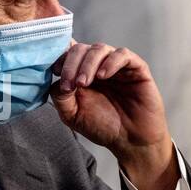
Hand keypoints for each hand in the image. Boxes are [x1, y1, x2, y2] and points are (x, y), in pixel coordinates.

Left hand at [50, 41, 178, 189]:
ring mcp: (117, 66)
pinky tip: (103, 76)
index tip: (54, 73)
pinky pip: (122, 54)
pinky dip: (110, 62)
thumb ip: (61, 97)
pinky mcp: (136, 68)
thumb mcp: (73, 116)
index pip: (67, 53)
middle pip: (81, 48)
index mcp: (81, 74)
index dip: (59, 58)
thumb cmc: (103, 127)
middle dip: (71, 63)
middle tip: (71, 84)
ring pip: (99, 49)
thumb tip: (56, 80)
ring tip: (83, 83)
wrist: (131, 141)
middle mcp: (98, 66)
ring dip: (87, 64)